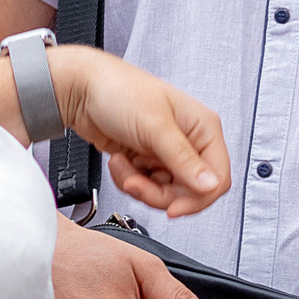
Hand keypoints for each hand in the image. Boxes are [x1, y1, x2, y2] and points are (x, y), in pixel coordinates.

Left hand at [52, 46, 230, 216]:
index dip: (197, 198)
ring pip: (166, 193)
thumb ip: (184, 159)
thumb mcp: (155, 126)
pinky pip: (146, 187)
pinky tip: (120, 161)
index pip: (217, 177)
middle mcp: (188, 141)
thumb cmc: (119, 90)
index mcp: (202, 127)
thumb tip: (211, 184)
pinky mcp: (147, 161)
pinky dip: (129, 180)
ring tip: (123, 165)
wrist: (81, 90)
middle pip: (189, 191)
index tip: (172, 208)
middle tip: (136, 182)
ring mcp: (167, 153)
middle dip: (158, 193)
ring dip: (140, 185)